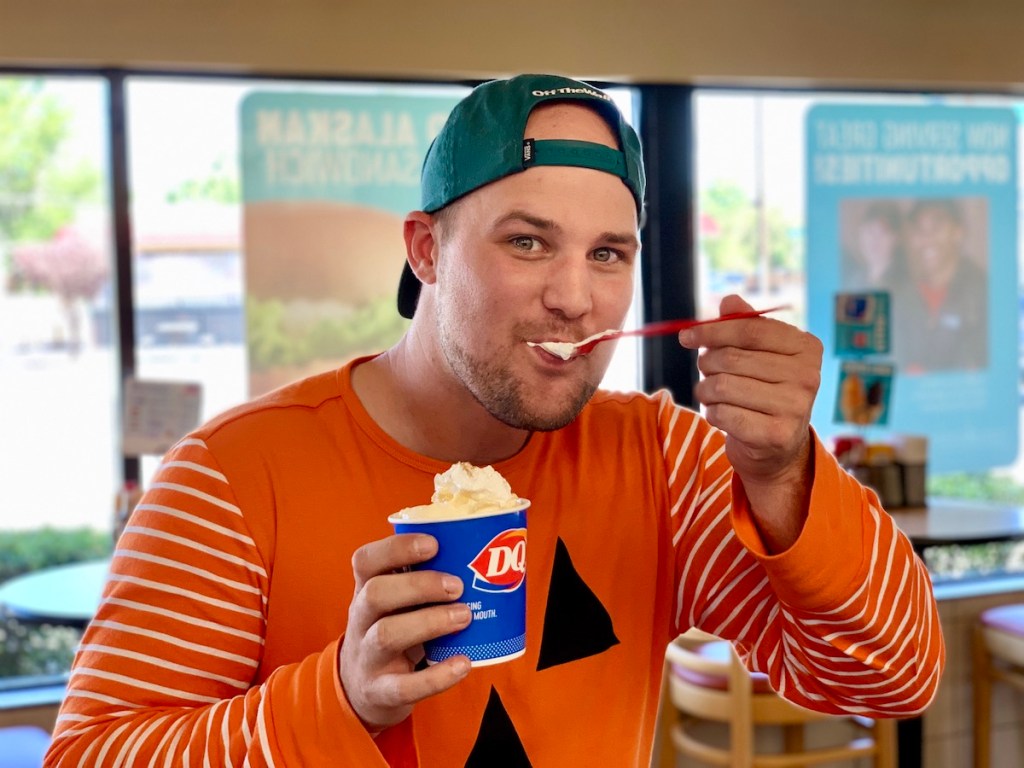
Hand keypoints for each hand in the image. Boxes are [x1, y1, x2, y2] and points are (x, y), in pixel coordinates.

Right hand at [340, 533, 471, 731]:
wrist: (363, 690)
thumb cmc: (394, 629)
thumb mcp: (397, 603)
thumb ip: (424, 580)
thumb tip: (486, 555)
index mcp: (365, 591)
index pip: (366, 560)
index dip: (396, 548)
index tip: (433, 544)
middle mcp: (361, 620)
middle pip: (376, 594)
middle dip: (419, 585)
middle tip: (458, 586)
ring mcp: (367, 657)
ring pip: (386, 634)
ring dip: (429, 622)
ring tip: (465, 616)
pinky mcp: (381, 691)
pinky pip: (404, 686)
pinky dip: (436, 677)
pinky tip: (464, 664)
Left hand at [680, 295, 822, 545]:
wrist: (775, 448)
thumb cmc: (762, 391)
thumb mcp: (758, 355)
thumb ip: (744, 325)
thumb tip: (729, 300)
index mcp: (806, 348)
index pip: (752, 329)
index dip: (713, 330)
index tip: (685, 337)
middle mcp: (808, 376)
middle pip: (733, 358)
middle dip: (707, 364)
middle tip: (705, 372)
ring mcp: (796, 408)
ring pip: (723, 386)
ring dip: (705, 390)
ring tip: (712, 394)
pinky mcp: (777, 435)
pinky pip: (723, 414)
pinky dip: (712, 413)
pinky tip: (721, 414)